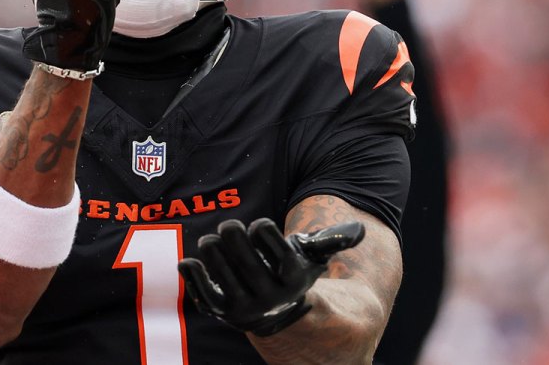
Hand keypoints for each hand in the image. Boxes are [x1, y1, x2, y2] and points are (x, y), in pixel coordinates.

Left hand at [178, 218, 365, 336]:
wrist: (283, 320)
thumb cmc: (295, 277)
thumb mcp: (314, 261)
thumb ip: (332, 241)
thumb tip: (359, 231)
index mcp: (294, 279)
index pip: (266, 235)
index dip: (261, 227)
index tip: (261, 231)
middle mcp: (270, 297)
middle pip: (241, 249)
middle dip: (232, 231)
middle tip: (230, 229)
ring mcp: (245, 308)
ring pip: (219, 265)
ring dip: (212, 247)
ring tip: (214, 243)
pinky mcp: (223, 315)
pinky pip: (202, 294)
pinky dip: (192, 275)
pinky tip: (189, 261)